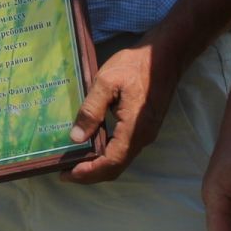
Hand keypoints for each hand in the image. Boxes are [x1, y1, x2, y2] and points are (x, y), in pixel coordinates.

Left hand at [62, 40, 178, 183]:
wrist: (164, 56)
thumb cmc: (135, 65)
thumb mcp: (106, 81)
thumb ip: (91, 110)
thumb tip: (76, 138)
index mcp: (133, 129)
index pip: (110, 163)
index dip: (88, 173)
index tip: (66, 174)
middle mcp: (142, 138)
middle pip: (115, 167)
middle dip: (90, 174)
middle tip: (65, 172)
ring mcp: (146, 133)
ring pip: (121, 160)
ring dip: (98, 165)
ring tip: (75, 161)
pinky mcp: (145, 127)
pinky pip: (125, 149)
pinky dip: (107, 155)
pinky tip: (93, 145)